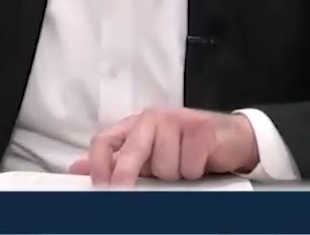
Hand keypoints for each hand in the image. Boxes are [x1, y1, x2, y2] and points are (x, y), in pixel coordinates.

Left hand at [69, 107, 259, 187]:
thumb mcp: (148, 156)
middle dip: (127, 175)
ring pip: (164, 165)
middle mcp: (153, 118)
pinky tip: (199, 162)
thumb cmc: (186, 148)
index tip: (100, 188)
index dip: (99, 165)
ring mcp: (177, 120)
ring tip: (184, 167)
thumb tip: (78, 168)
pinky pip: (189, 165)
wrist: (231, 138)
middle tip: (123, 191)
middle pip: (132, 151)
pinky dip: (195, 171)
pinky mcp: (200, 128)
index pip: (105, 140)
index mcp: (135, 125)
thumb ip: (116, 161)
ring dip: (176, 175)